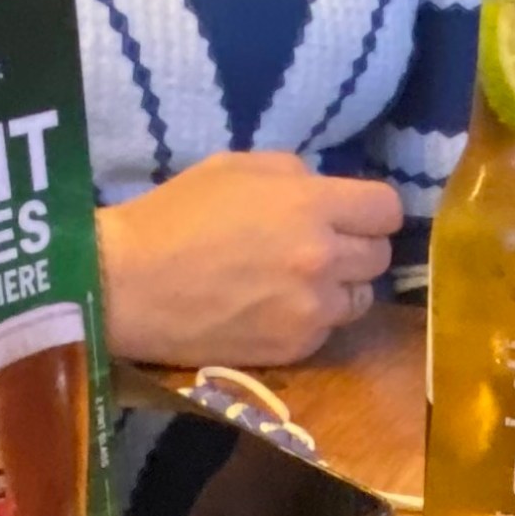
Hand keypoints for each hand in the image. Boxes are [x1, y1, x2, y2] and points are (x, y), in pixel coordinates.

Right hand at [98, 153, 401, 368]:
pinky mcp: (294, 348)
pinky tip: (275, 308)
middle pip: (380, 256)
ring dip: (340, 287)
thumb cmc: (174, 216)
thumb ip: (292, 174)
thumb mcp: (234, 167)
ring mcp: (311, 310)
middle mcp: (322, 259)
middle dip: (355, 246)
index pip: (386, 209)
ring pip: (360, 298)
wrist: (127, 286)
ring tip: (299, 282)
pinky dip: (312, 319)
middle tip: (320, 246)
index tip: (349, 214)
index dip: (369, 210)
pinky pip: (328, 330)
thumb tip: (323, 190)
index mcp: (309, 205)